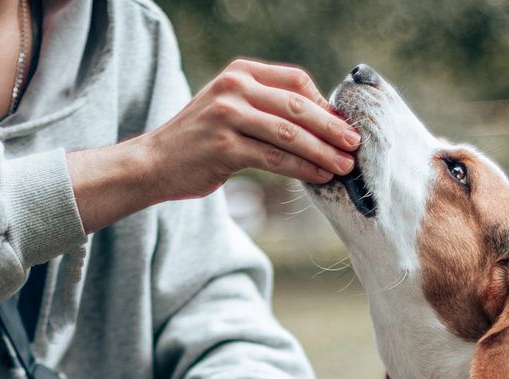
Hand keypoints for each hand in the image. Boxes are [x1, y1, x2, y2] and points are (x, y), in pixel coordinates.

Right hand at [68, 59, 359, 231]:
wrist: (153, 163)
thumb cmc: (200, 142)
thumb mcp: (231, 110)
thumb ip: (268, 108)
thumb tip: (323, 122)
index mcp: (240, 72)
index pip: (295, 80)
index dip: (324, 103)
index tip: (342, 125)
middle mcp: (234, 86)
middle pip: (298, 105)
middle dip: (332, 128)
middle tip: (355, 145)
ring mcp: (227, 115)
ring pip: (290, 134)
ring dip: (322, 152)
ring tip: (343, 167)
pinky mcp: (224, 146)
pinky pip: (274, 158)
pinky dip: (302, 168)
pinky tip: (319, 176)